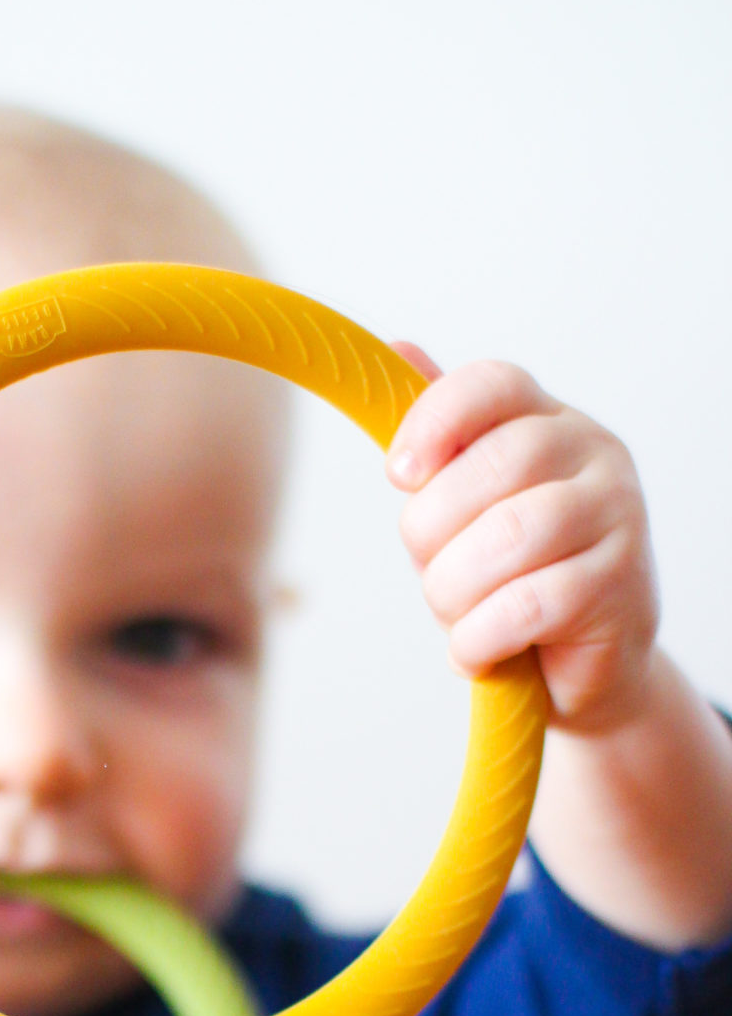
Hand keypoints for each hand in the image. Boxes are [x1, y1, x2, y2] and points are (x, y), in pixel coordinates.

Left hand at [387, 350, 659, 733]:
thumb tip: (395, 349)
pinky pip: (527, 604)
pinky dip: (481, 636)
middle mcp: (594, 455)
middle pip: (493, 464)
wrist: (574, 667)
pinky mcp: (620, 587)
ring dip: (454, 589)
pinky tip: (477, 649)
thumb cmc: (511, 574)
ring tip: (456, 615)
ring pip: (510, 535)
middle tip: (432, 569)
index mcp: (549, 421)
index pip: (492, 385)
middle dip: (433, 530)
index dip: (434, 420)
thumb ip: (439, 434)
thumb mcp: (464, 502)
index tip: (398, 474)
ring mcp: (618, 516)